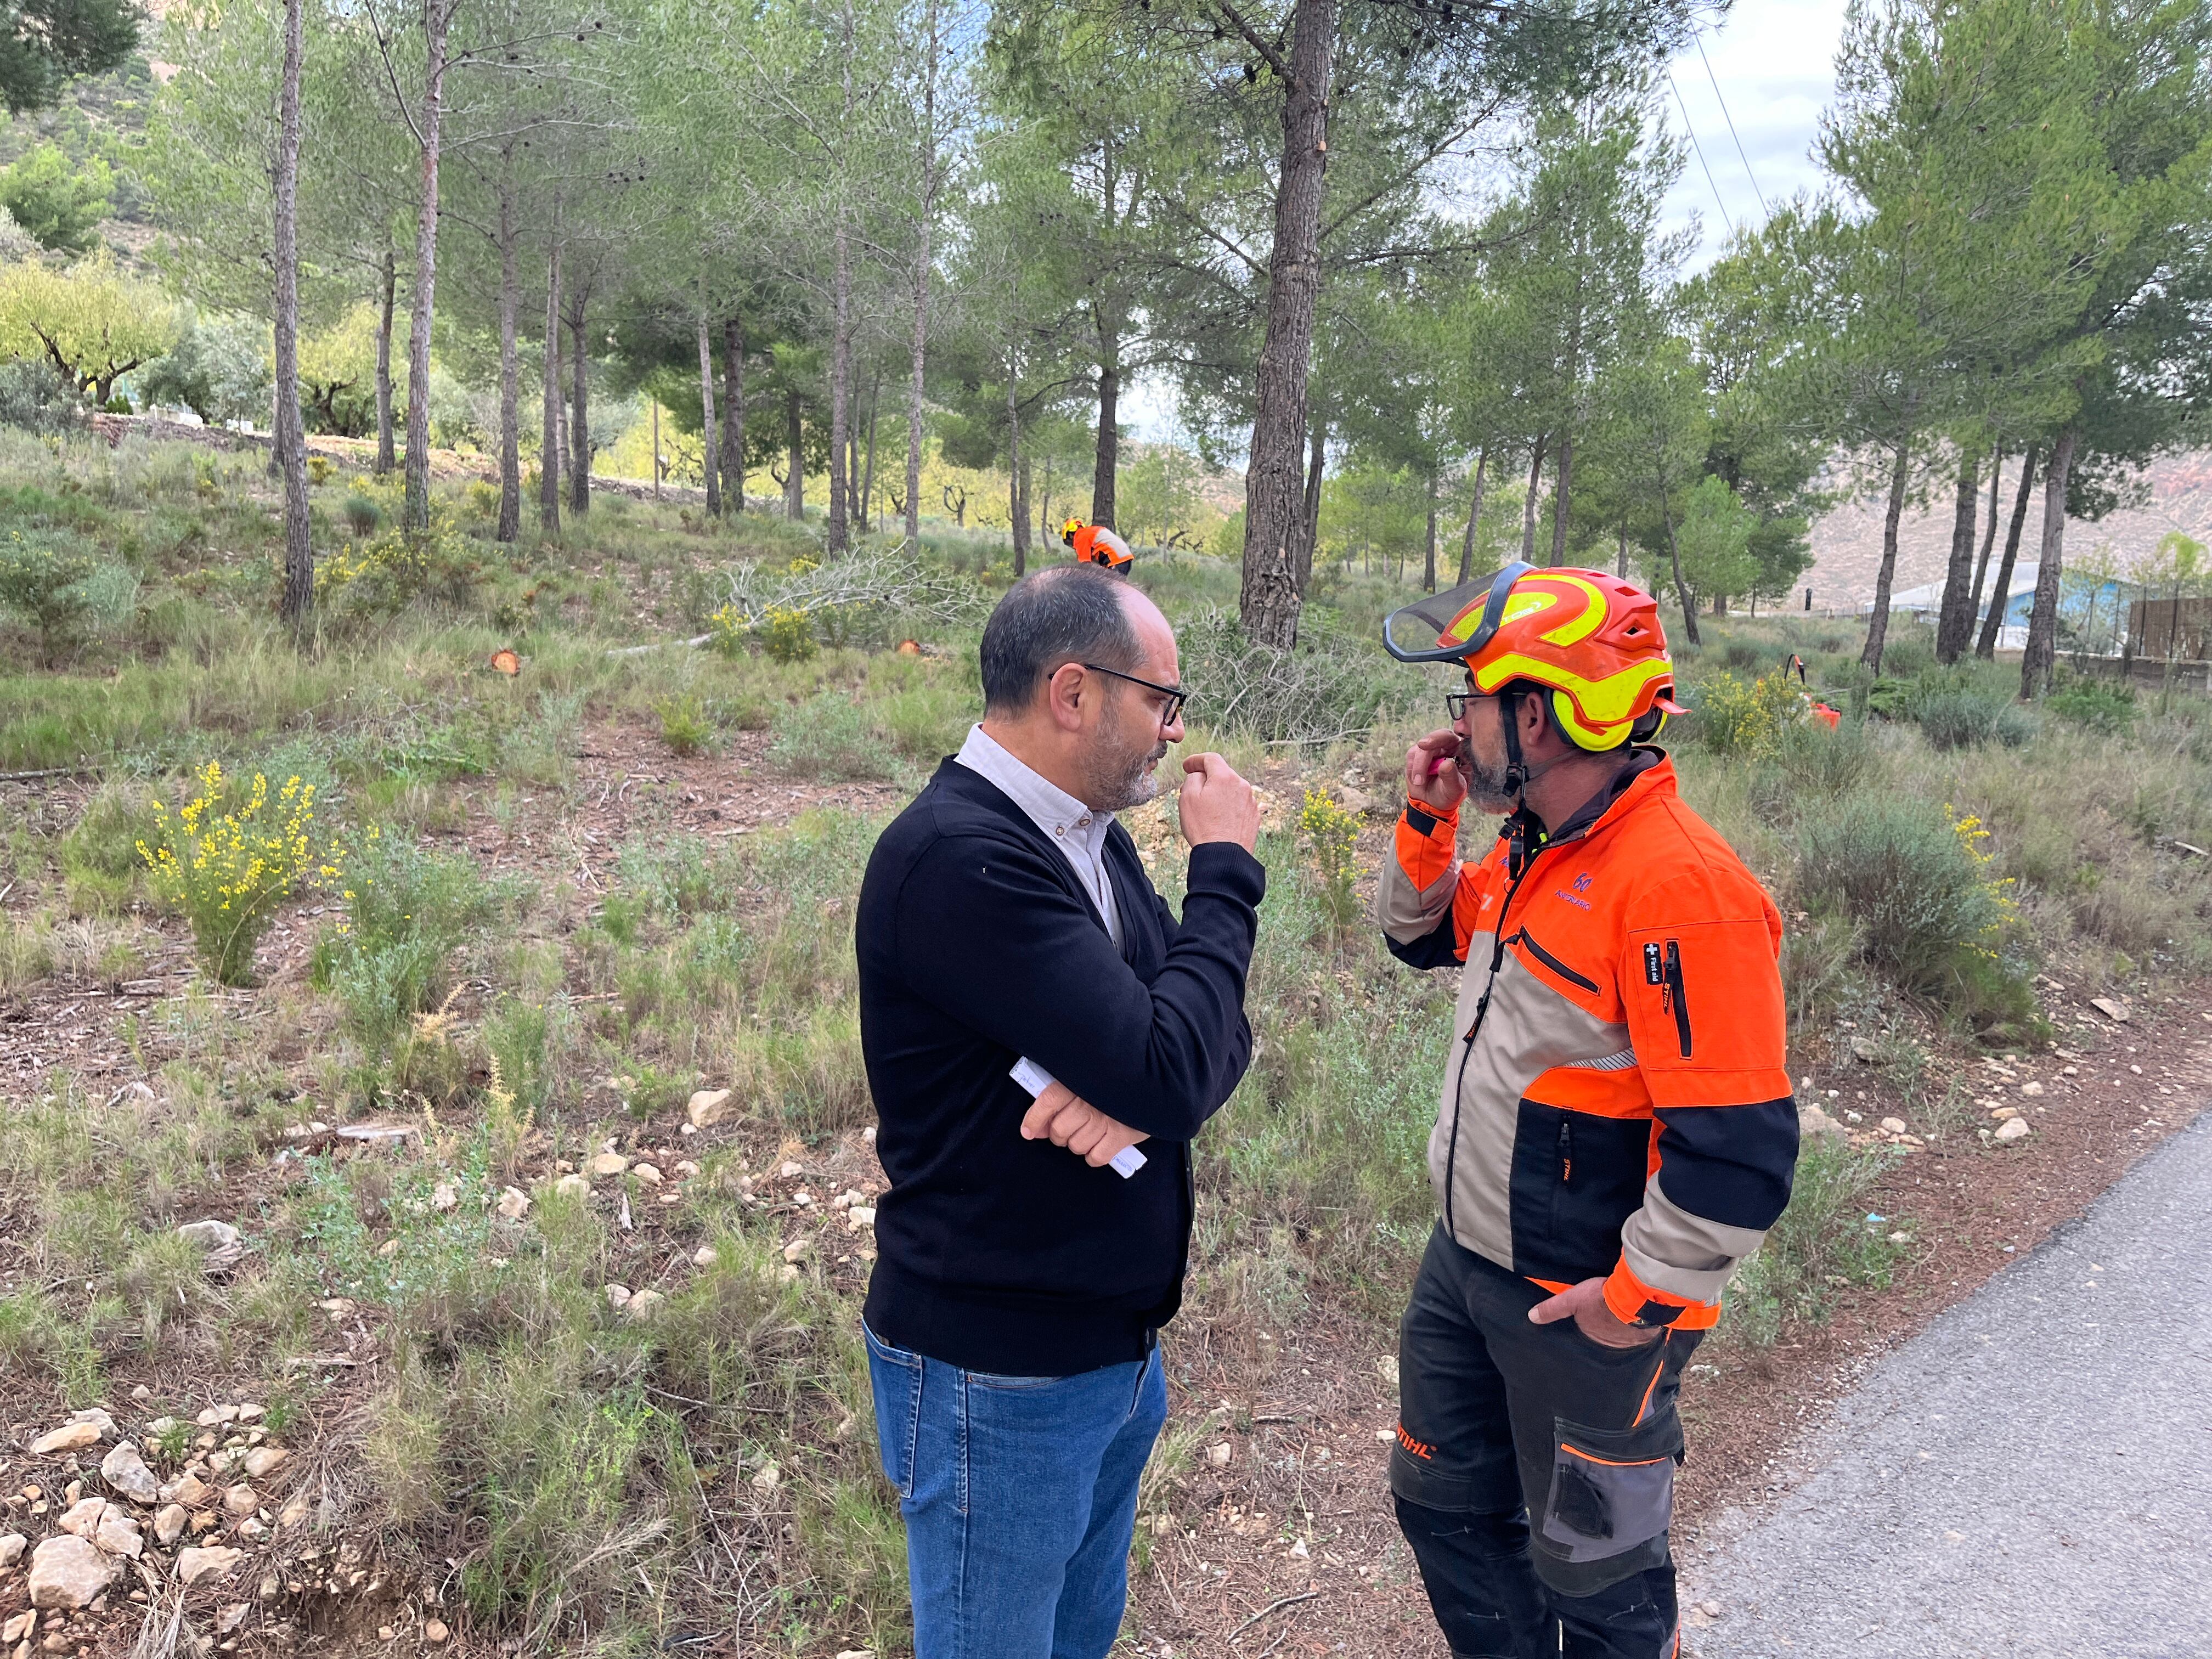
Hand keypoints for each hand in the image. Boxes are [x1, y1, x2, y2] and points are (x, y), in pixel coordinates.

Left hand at [1020, 1082, 1150, 1168]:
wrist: (1153, 1084)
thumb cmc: (1112, 1084)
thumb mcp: (1085, 1080)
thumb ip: (1060, 1099)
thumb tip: (1035, 1129)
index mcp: (1077, 1082)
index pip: (1047, 1102)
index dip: (1034, 1120)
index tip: (1028, 1132)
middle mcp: (1089, 1101)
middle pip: (1059, 1131)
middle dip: (1059, 1135)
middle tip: (1069, 1129)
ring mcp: (1106, 1119)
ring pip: (1076, 1146)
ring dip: (1079, 1144)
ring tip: (1090, 1133)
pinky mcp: (1121, 1135)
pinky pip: (1096, 1157)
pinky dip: (1095, 1156)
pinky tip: (1101, 1144)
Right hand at [1178, 753, 1258, 851]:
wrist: (1224, 856)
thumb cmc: (1203, 827)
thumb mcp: (1187, 797)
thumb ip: (1193, 777)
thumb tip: (1200, 775)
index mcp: (1225, 777)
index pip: (1210, 758)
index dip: (1195, 760)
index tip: (1186, 766)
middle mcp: (1242, 785)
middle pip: (1221, 774)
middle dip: (1206, 779)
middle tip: (1190, 791)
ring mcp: (1250, 801)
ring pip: (1230, 789)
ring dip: (1218, 793)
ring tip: (1205, 810)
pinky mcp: (1254, 816)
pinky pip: (1238, 804)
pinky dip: (1228, 806)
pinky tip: (1218, 819)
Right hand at [1405, 729, 1467, 813]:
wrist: (1432, 804)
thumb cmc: (1449, 795)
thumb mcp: (1455, 790)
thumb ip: (1452, 777)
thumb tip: (1446, 763)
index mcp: (1461, 751)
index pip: (1454, 738)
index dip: (1441, 737)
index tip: (1428, 744)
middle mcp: (1447, 746)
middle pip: (1436, 737)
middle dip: (1427, 746)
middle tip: (1420, 750)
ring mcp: (1432, 749)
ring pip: (1421, 747)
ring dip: (1418, 765)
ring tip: (1419, 782)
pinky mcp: (1417, 754)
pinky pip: (1412, 755)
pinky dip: (1413, 768)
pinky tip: (1417, 780)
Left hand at [1527, 1277, 1660, 1348]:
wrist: (1635, 1297)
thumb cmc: (1601, 1299)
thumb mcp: (1571, 1299)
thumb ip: (1553, 1308)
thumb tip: (1532, 1317)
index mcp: (1591, 1336)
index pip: (1586, 1333)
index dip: (1587, 1325)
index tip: (1589, 1319)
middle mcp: (1610, 1343)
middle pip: (1605, 1334)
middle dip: (1604, 1326)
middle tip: (1605, 1315)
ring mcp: (1629, 1340)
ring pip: (1622, 1334)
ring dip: (1621, 1326)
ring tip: (1621, 1316)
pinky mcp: (1645, 1334)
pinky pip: (1639, 1332)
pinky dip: (1637, 1325)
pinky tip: (1638, 1317)